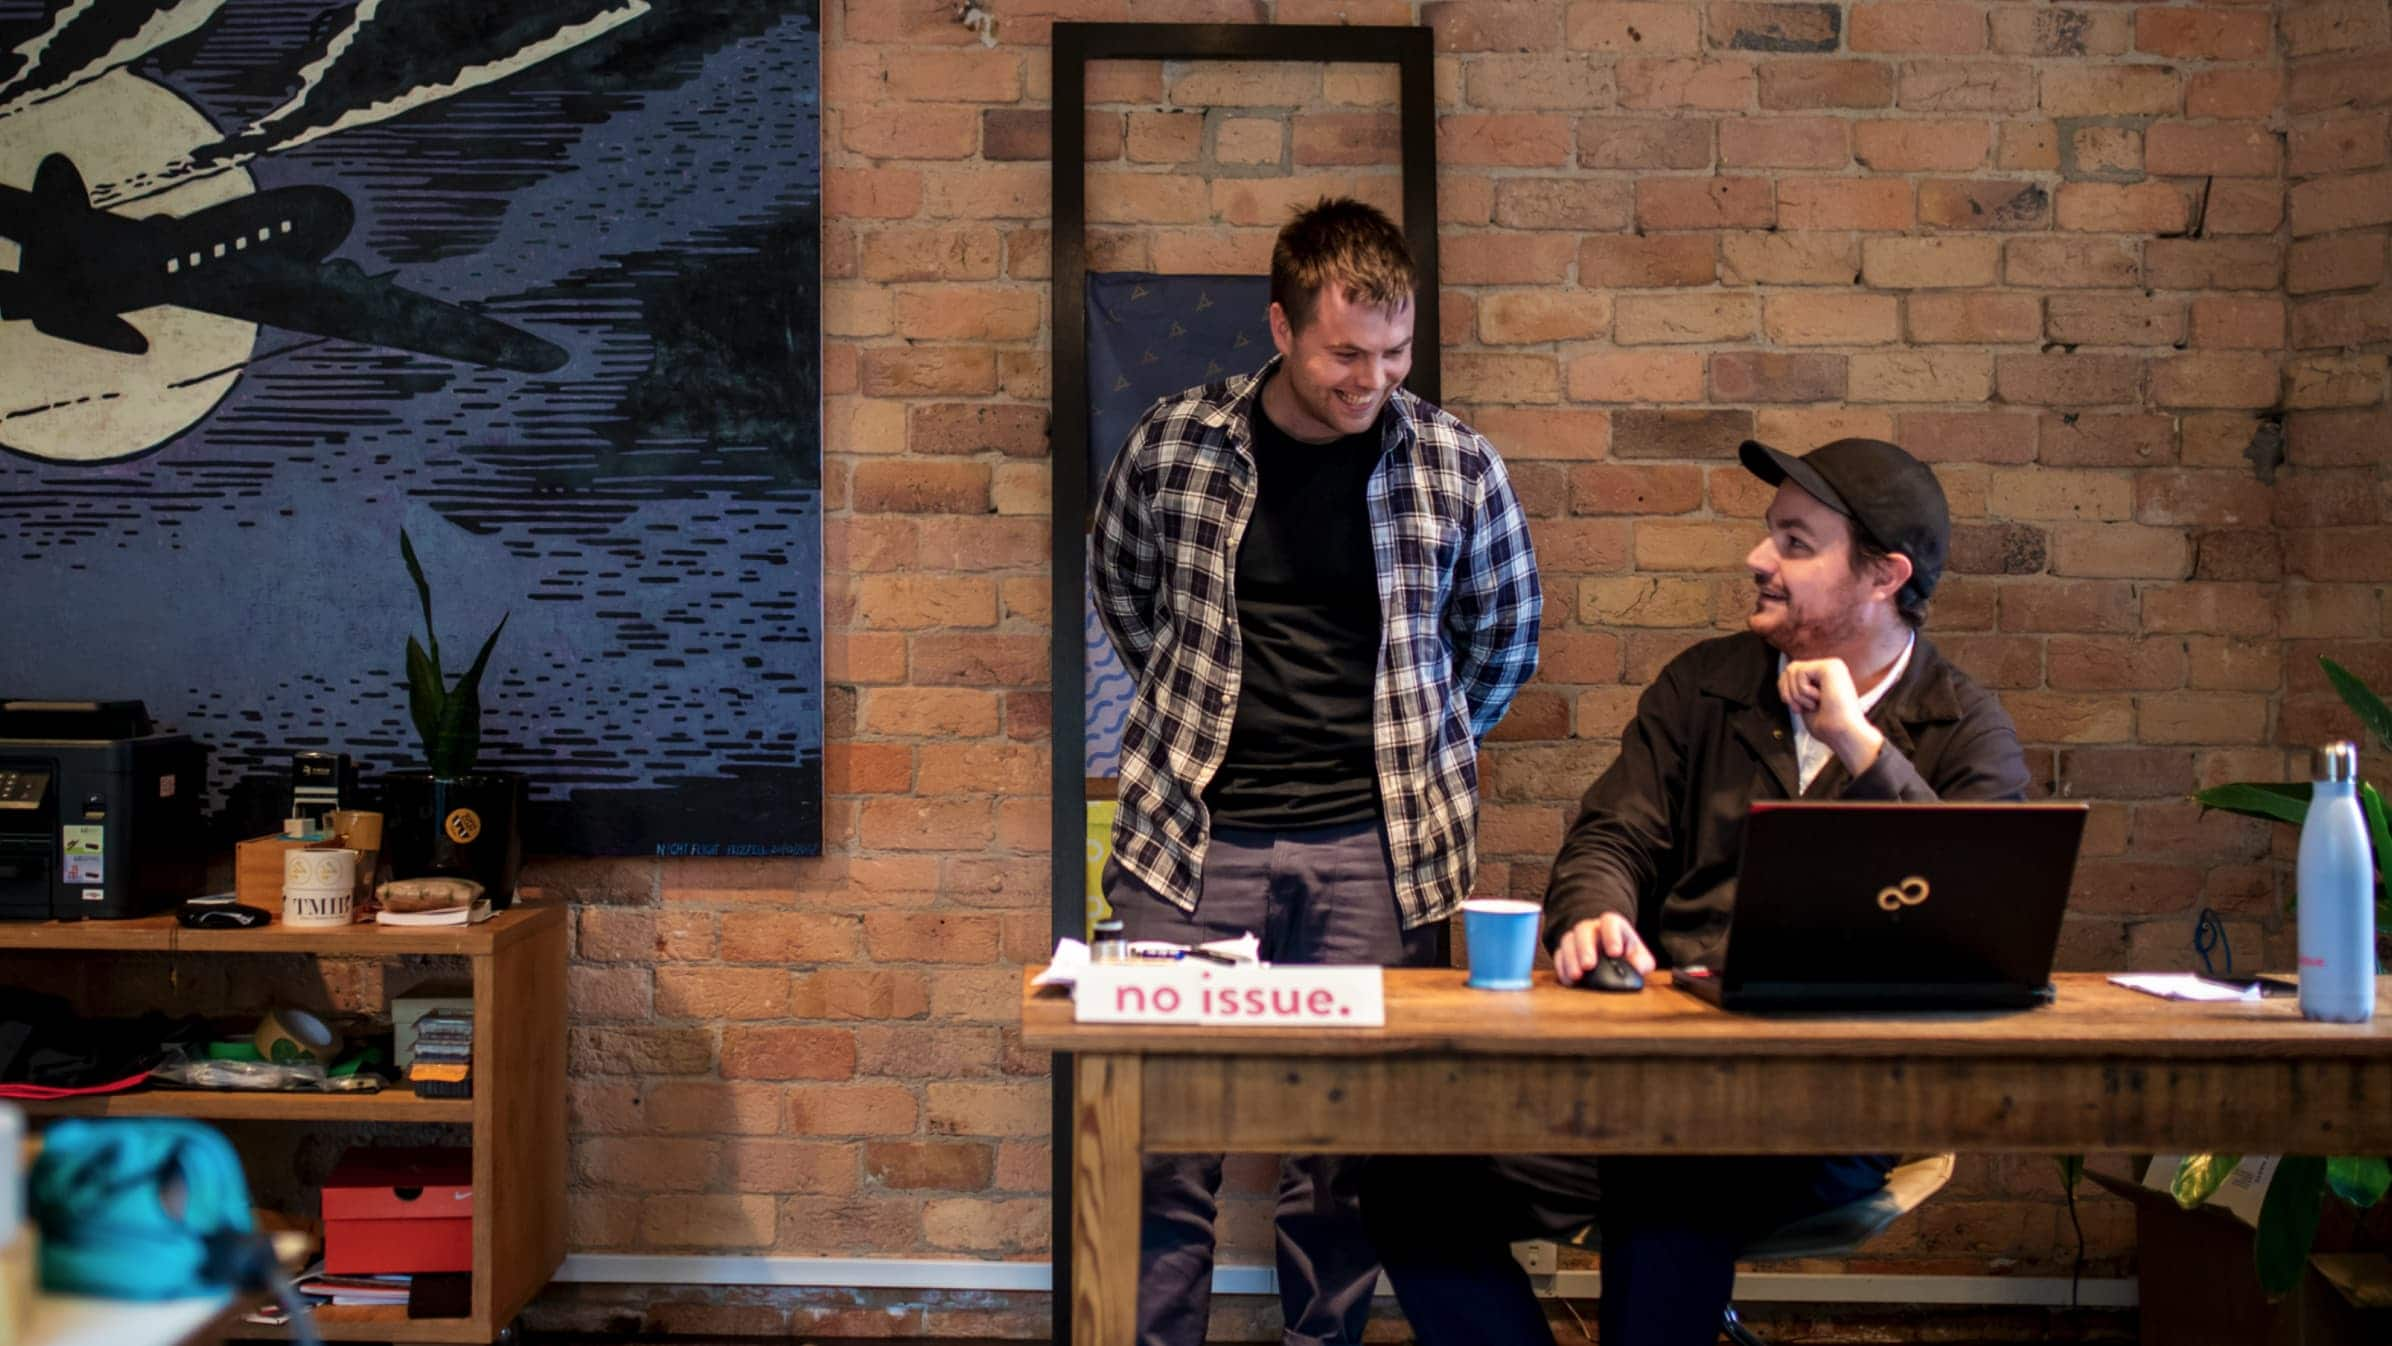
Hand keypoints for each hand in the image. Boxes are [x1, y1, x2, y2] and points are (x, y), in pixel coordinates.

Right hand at [1554, 914, 1655, 985]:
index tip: (1615, 953)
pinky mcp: (1565, 952)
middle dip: (1585, 948)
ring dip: (1571, 958)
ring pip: (1568, 941)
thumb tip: (1636, 968)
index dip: (1611, 936)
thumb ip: (1642, 962)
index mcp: (1613, 925)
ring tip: (1577, 976)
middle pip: (1584, 930)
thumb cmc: (1629, 956)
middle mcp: (1592, 929)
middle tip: (1589, 965)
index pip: (1610, 921)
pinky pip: (1559, 955)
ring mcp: (1576, 939)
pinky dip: (1562, 968)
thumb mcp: (1641, 958)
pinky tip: (1568, 980)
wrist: (1612, 957)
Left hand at [1779, 657, 1884, 773]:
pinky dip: (1803, 692)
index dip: (1786, 691)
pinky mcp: (1830, 667)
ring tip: (1815, 704)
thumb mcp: (1805, 703)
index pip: (1793, 672)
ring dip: (1797, 695)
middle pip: (1790, 668)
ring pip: (1792, 670)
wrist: (1843, 733)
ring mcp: (1832, 665)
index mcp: (1827, 676)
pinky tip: (1821, 699)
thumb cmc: (1828, 726)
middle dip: (1788, 692)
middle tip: (1802, 708)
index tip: (1799, 708)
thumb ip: (1796, 687)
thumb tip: (1784, 677)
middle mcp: (1831, 667)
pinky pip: (1800, 672)